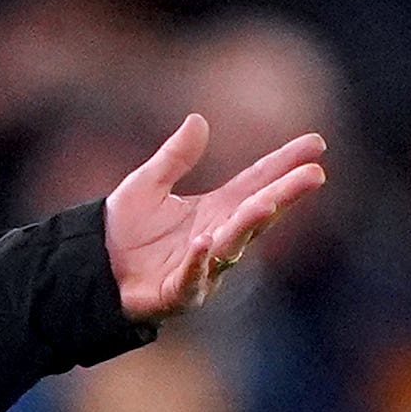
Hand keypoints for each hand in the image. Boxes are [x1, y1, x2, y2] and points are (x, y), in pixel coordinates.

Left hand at [104, 115, 325, 321]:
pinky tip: (206, 242)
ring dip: (251, 224)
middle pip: (256, 211)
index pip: (256, 182)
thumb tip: (198, 119)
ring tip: (269, 202)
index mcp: (215, 209)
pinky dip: (199, 261)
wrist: (94, 266)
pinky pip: (192, 276)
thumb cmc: (126, 229)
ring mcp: (203, 266)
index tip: (316, 144)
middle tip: (314, 174)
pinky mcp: (179, 291)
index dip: (284, 164)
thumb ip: (174, 157)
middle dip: (285, 194)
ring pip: (232, 243)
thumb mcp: (147, 183)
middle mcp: (218, 236)